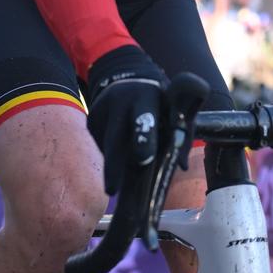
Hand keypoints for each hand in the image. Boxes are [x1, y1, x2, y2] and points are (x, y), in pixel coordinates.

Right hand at [82, 45, 167, 195]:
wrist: (129, 81)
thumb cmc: (159, 103)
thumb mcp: (174, 110)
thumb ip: (181, 135)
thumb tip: (180, 166)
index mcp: (146, 97)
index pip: (144, 119)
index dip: (144, 139)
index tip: (144, 159)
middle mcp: (119, 101)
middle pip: (115, 139)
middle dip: (113, 166)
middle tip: (112, 191)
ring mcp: (101, 111)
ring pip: (107, 147)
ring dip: (117, 162)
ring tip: (128, 160)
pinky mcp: (91, 121)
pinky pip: (101, 145)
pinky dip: (111, 153)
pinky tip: (122, 144)